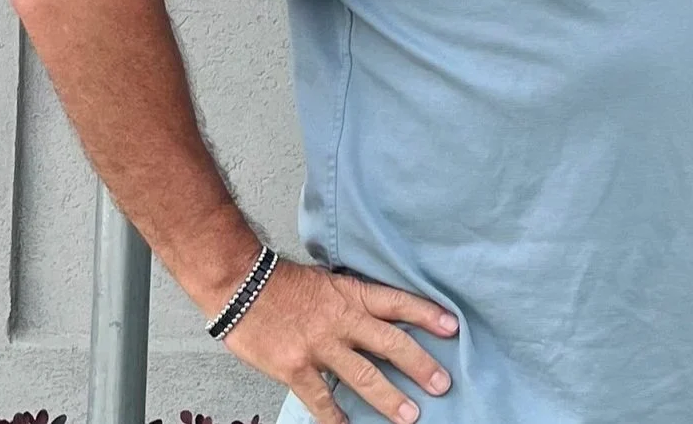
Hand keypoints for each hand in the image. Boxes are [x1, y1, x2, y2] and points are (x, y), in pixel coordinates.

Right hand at [219, 260, 458, 423]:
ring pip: (364, 376)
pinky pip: (321, 399)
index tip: (452, 328)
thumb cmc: (282, 283)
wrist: (240, 284)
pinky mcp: (295, 367)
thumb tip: (380, 317)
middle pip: (390, 343)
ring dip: (389, 398)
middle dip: (420, 365)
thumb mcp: (327, 282)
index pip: (397, 303)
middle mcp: (341, 320)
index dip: (426, 315)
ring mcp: (319, 346)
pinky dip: (335, 417)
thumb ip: (352, 301)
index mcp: (350, 294)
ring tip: (410, 416)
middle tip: (442, 383)